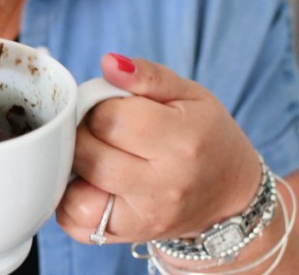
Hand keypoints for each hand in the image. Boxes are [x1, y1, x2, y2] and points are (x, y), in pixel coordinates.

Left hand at [56, 54, 262, 244]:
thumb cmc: (206, 137)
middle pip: (89, 154)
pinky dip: (70, 201)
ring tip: (94, 155)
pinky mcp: (128, 235)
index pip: (110, 117)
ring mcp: (145, 217)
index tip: (111, 106)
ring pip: (76, 194)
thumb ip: (146, 75)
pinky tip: (90, 182)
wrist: (228, 197)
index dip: (99, 105)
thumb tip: (108, 62)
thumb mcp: (189, 95)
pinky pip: (75, 222)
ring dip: (74, 169)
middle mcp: (164, 185)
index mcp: (182, 141)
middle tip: (99, 130)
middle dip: (84, 134)